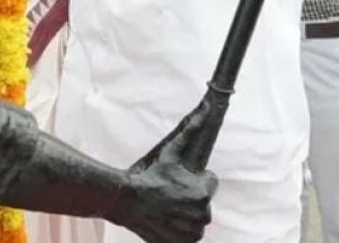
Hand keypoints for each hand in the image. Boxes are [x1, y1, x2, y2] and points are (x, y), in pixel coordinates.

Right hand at [109, 99, 218, 241]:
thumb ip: (191, 131)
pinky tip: (167, 218)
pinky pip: (189, 235)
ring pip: (197, 219)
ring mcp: (192, 233)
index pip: (210, 183)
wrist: (128, 201)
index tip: (180, 180)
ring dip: (187, 212)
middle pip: (203, 202)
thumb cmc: (150, 176)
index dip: (196, 179)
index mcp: (203, 193)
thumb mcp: (170, 153)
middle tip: (171, 192)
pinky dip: (181, 229)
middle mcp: (202, 215)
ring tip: (168, 205)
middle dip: (191, 196)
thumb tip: (207, 109)